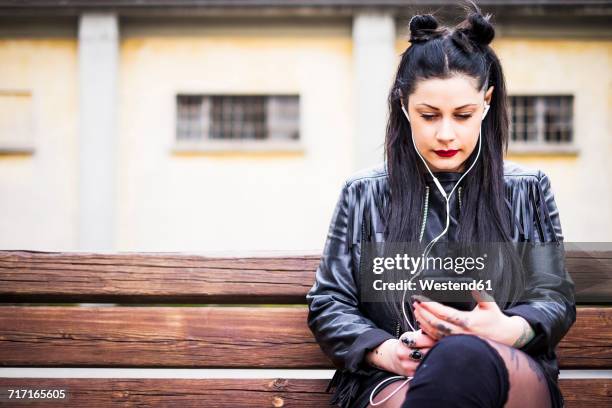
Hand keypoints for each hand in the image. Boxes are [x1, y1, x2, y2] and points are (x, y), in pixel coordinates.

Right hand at [367, 330, 435, 376]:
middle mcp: (402, 352)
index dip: (433, 339)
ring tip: (438, 355)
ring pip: (425, 362)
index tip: (439, 340)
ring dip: (434, 358)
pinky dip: (430, 366)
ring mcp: (405, 364)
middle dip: (436, 349)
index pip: (422, 339)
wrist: (394, 357)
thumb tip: (441, 333)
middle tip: (443, 348)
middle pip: (426, 351)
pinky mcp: (409, 374)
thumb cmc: (409, 345)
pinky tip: (432, 363)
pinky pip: (423, 370)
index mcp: (404, 339)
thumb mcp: (412, 335)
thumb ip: (424, 334)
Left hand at [412, 290, 534, 347]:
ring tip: (416, 311)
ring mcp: (457, 341)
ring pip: (434, 332)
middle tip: (414, 303)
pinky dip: (427, 330)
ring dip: (423, 321)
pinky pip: (437, 338)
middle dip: (423, 312)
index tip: (421, 299)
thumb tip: (472, 285)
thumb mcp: (489, 304)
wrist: (504, 338)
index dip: (430, 306)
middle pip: (435, 323)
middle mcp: (461, 333)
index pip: (444, 313)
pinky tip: (422, 323)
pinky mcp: (455, 344)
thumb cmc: (495, 320)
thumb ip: (480, 294)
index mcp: (468, 322)